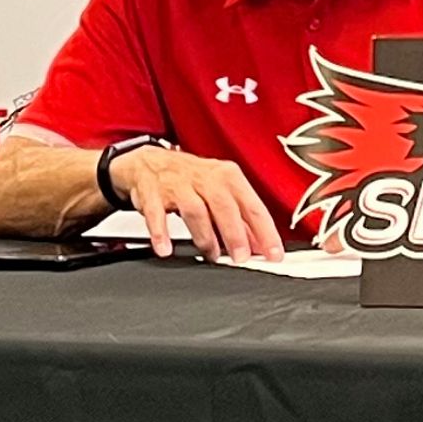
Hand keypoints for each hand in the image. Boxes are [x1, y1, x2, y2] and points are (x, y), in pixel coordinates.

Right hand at [111, 145, 283, 261]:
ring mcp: (178, 184)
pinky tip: (166, 248)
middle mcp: (205, 178)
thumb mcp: (220, 194)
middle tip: (241, 258)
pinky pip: (157, 213)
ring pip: (195, 210)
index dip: (265, 232)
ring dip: (205, 236)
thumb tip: (260, 246)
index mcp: (228, 177)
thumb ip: (240, 220)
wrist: (149, 164)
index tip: (273, 254)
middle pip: (225, 206)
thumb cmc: (191, 180)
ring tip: (211, 255)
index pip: (252, 206)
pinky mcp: (153, 192)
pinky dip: (161, 233)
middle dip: (235, 234)